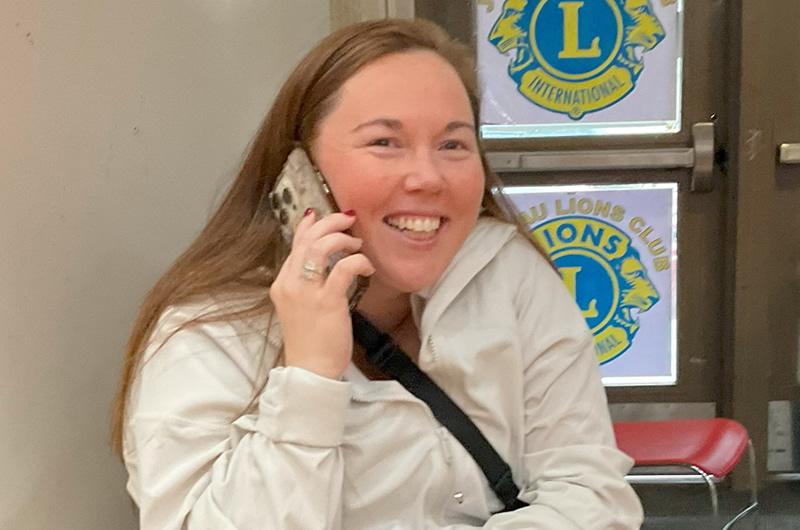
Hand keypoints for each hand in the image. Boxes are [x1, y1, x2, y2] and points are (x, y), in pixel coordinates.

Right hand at [269, 210, 374, 378]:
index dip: (310, 225)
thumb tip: (326, 264)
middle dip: (330, 223)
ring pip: (321, 247)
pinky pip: (344, 269)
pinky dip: (358, 262)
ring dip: (342, 239)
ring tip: (356, 244)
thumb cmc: (311, 342)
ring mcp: (306, 293)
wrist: (310, 371)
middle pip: (307, 239)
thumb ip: (308, 284)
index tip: (323, 215)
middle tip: (348, 221)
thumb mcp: (301, 308)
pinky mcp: (327, 302)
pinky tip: (367, 268)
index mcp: (282, 283)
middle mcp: (290, 284)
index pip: (295, 243)